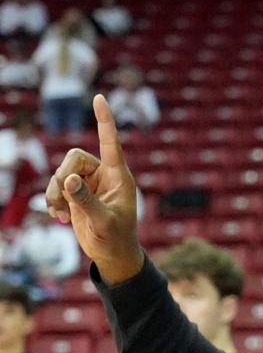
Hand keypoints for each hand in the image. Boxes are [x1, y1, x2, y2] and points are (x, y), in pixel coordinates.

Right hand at [45, 94, 141, 283]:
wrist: (112, 255)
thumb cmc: (116, 239)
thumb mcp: (102, 222)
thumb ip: (85, 201)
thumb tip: (68, 179)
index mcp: (119, 177)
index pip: (111, 143)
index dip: (104, 120)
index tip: (99, 97)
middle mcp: (104, 175)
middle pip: (73, 157)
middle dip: (63, 176)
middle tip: (64, 198)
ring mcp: (89, 183)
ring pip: (61, 172)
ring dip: (55, 193)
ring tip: (62, 215)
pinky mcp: (77, 193)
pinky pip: (56, 185)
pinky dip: (53, 200)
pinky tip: (60, 217)